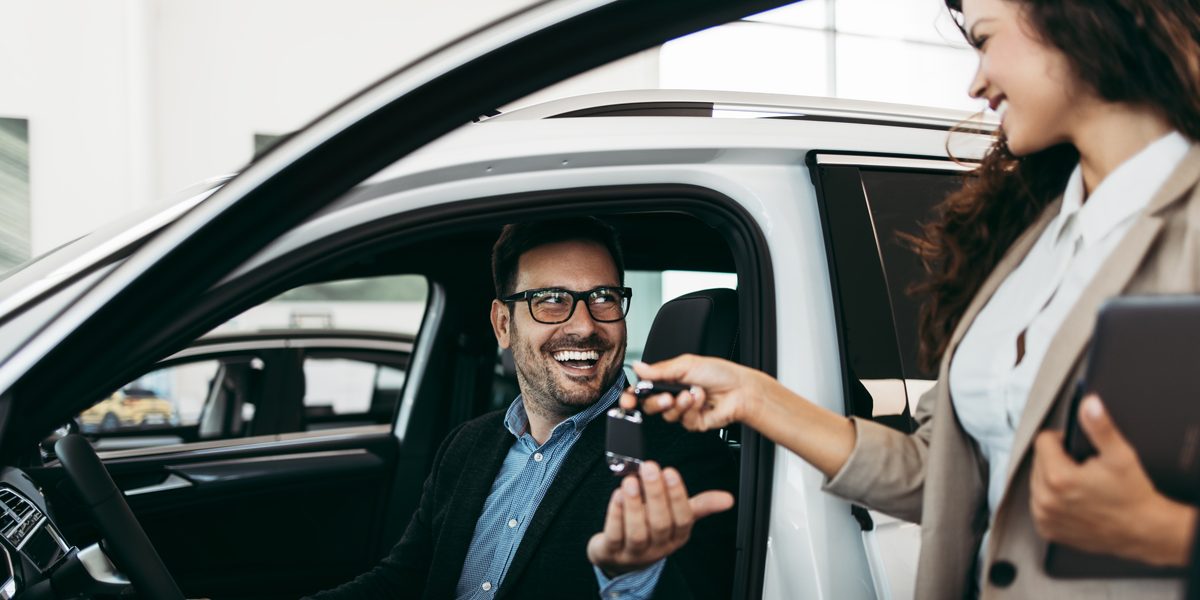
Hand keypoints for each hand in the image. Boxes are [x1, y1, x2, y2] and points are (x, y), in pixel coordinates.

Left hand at [586, 461, 733, 575]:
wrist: (621, 559)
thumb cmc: (651, 531)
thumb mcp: (676, 518)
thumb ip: (700, 505)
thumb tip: (728, 499)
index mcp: (677, 535)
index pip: (682, 518)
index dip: (677, 496)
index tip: (670, 472)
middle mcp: (658, 545)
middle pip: (660, 523)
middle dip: (656, 494)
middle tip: (650, 468)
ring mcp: (635, 551)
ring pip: (637, 531)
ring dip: (634, 504)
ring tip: (631, 481)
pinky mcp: (612, 552)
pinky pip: (615, 535)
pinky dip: (615, 514)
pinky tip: (617, 496)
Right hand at [618, 355, 770, 432]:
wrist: (740, 388)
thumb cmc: (718, 373)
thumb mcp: (686, 365)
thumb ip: (659, 370)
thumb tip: (638, 367)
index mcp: (667, 380)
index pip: (642, 391)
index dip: (631, 398)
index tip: (628, 401)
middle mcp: (673, 396)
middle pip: (650, 407)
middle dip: (656, 403)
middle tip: (666, 397)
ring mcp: (683, 410)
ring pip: (667, 416)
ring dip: (680, 404)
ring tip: (692, 394)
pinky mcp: (693, 423)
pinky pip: (684, 422)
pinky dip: (693, 409)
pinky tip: (701, 399)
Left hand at [1031, 395, 1196, 565]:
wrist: (1143, 530)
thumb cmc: (1132, 495)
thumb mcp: (1120, 455)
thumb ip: (1100, 427)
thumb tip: (1089, 404)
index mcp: (1058, 477)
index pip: (1043, 441)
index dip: (1061, 439)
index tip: (1077, 449)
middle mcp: (1045, 499)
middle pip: (1038, 461)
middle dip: (1057, 459)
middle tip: (1083, 468)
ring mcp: (1044, 516)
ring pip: (1037, 482)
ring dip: (1052, 479)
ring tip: (1079, 483)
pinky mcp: (1047, 529)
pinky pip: (1039, 504)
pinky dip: (1052, 499)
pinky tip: (1072, 499)